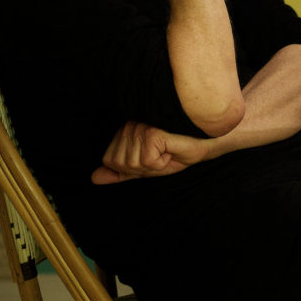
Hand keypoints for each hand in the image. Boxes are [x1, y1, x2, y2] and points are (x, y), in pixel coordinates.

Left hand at [91, 121, 209, 183]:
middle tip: (162, 155)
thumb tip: (93, 178)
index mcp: (126, 129)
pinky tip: (171, 149)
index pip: (110, 159)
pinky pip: (146, 163)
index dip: (132, 166)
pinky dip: (161, 164)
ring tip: (167, 151)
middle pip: (119, 163)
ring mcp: (140, 126)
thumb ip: (120, 171)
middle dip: (142, 168)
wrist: (207, 141)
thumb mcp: (148, 166)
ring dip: (153, 166)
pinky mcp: (151, 132)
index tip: (152, 156)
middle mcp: (131, 123)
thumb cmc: (180, 151)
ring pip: (132, 164)